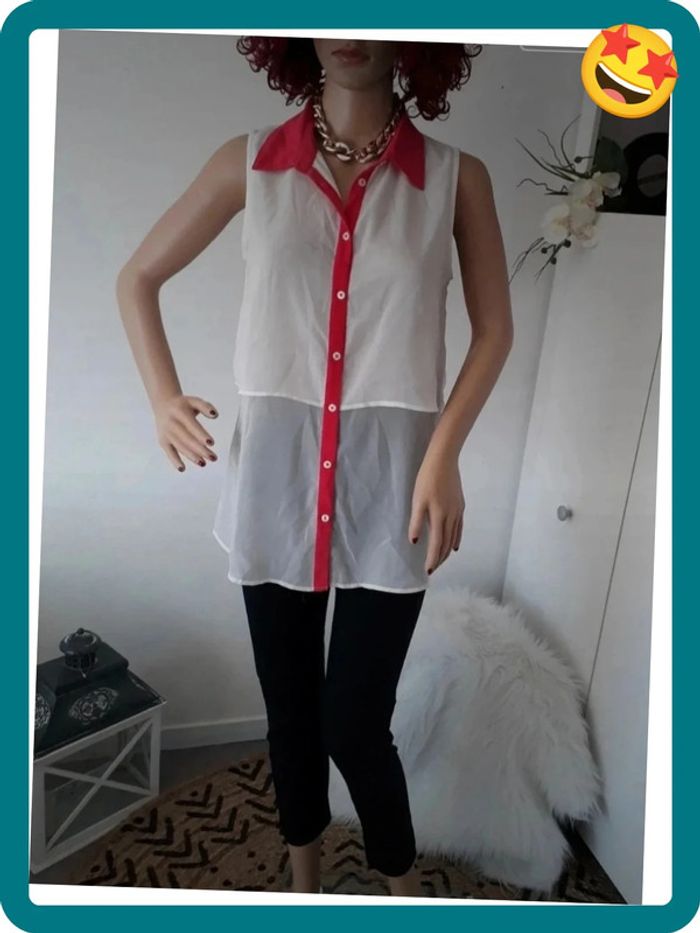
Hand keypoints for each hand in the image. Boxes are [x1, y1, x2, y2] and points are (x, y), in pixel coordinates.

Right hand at [154, 394, 218, 471]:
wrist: (163, 404)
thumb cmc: (183, 405)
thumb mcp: (194, 401)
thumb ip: (206, 407)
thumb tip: (215, 415)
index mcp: (180, 412)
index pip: (192, 426)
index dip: (201, 435)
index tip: (211, 443)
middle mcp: (172, 423)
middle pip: (187, 439)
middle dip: (200, 449)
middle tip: (213, 457)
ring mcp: (166, 433)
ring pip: (180, 446)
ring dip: (191, 456)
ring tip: (203, 464)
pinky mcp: (163, 441)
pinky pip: (169, 452)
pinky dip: (174, 461)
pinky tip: (182, 469)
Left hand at [408, 451, 464, 573]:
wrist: (444, 461)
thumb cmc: (427, 479)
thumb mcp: (417, 500)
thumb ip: (416, 522)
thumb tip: (414, 542)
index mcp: (439, 517)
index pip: (436, 544)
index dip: (432, 559)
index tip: (428, 571)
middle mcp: (451, 518)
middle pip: (446, 544)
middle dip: (439, 558)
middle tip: (433, 569)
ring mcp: (457, 512)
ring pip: (453, 538)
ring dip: (447, 551)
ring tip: (440, 560)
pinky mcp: (460, 506)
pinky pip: (459, 528)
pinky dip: (456, 539)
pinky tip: (454, 545)